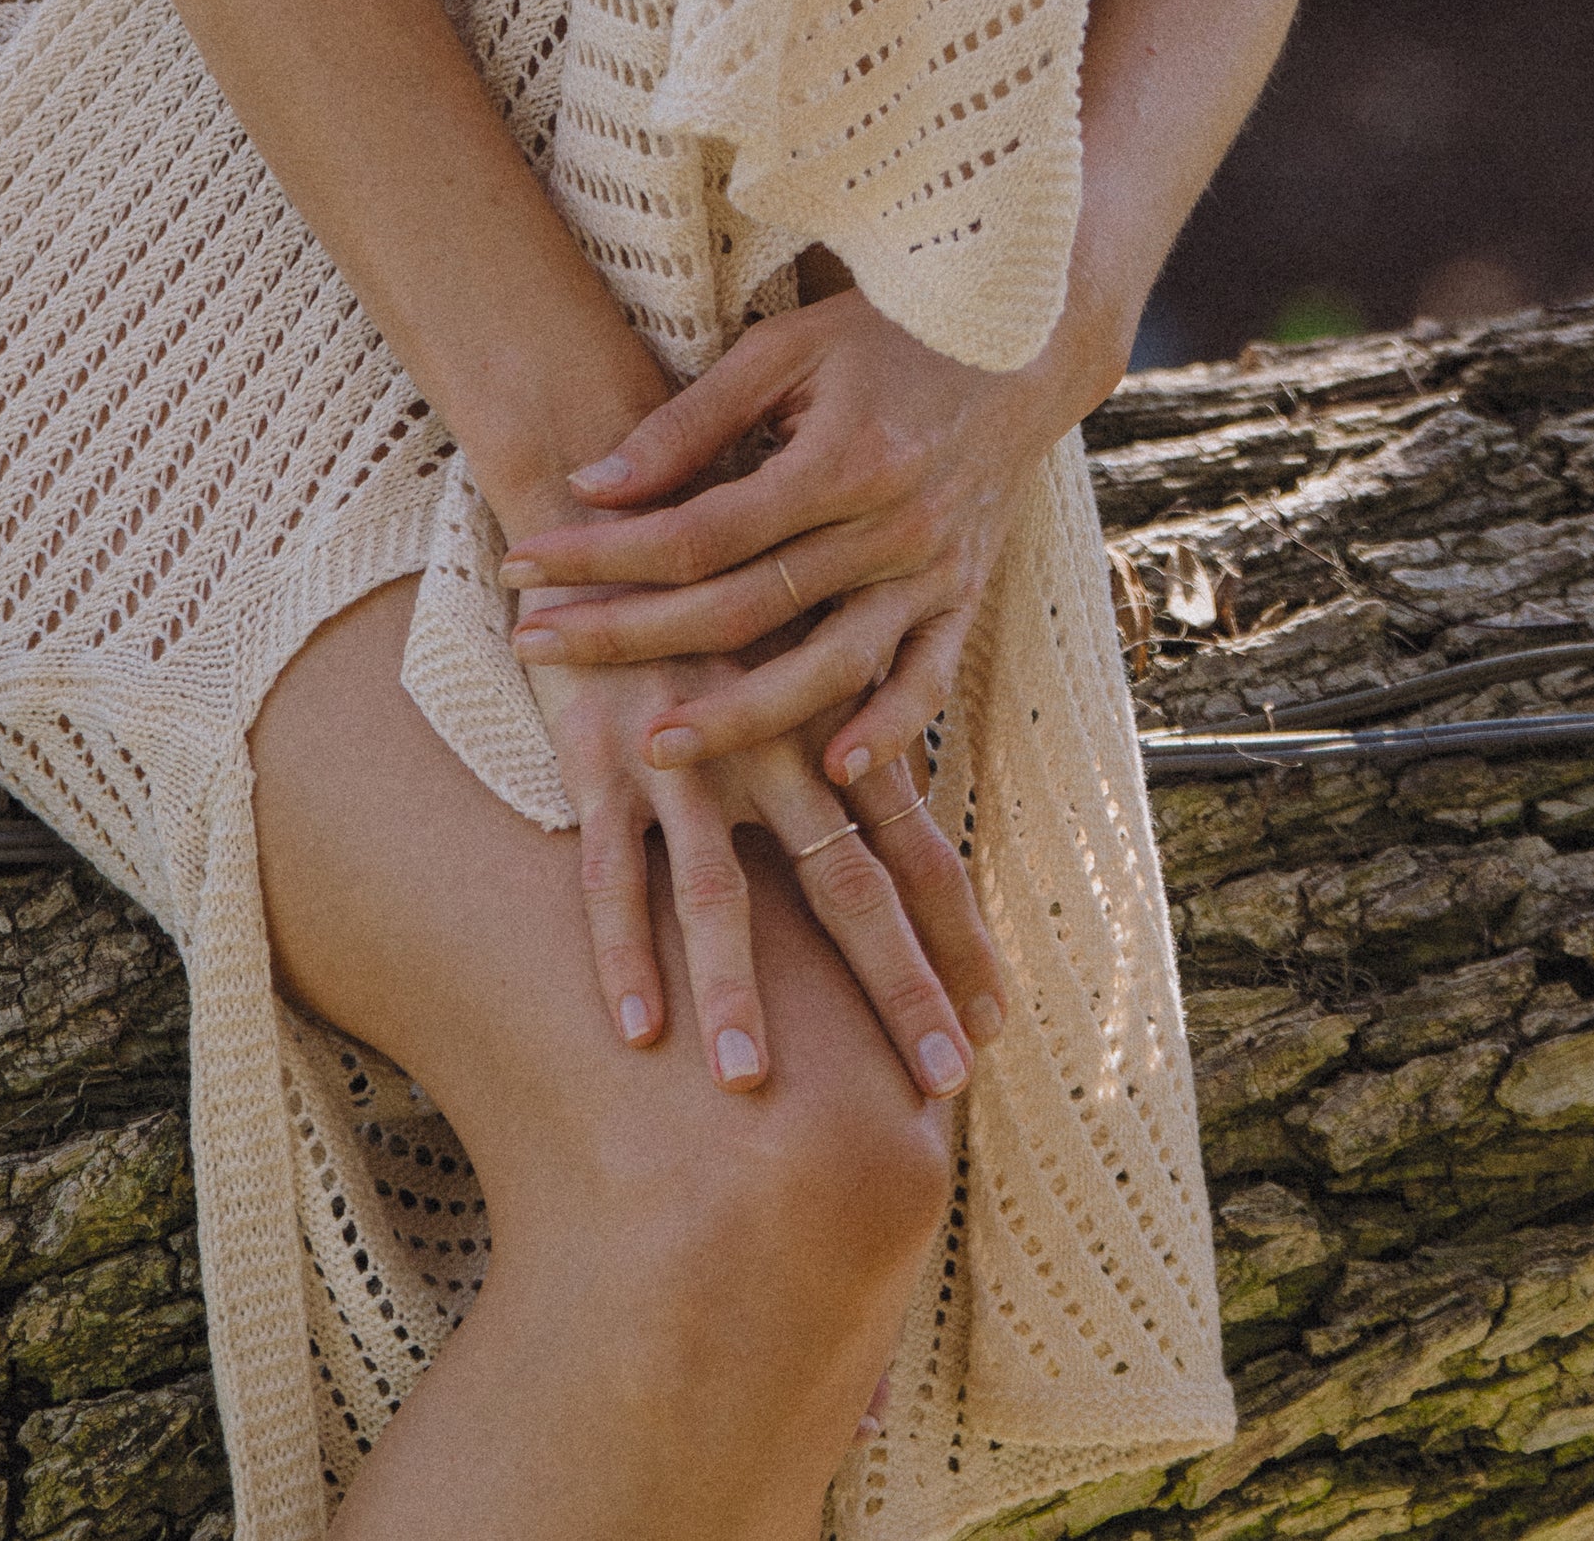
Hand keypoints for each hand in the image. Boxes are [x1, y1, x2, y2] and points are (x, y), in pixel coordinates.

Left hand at [502, 282, 1076, 797]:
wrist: (1023, 342)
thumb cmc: (886, 333)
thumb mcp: (784, 351)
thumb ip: (690, 421)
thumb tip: (594, 484)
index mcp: (841, 459)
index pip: (698, 529)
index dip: (604, 555)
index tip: (525, 566)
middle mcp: (890, 527)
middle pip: (744, 605)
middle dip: (633, 636)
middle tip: (536, 651)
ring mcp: (933, 571)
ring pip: (829, 666)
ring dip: (744, 718)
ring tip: (656, 749)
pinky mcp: (964, 597)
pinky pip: (928, 681)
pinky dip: (888, 733)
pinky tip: (830, 770)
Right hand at [519, 631, 1005, 1099]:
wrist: (623, 508)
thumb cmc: (722, 586)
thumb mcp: (806, 649)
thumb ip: (855, 731)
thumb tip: (911, 810)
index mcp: (830, 729)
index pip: (916, 850)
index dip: (956, 938)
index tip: (992, 1027)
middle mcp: (773, 748)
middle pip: (851, 885)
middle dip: (901, 985)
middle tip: (943, 1082)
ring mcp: (685, 755)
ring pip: (719, 892)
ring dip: (736, 992)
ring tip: (749, 1085)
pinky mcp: (601, 754)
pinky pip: (611, 869)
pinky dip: (622, 950)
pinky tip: (636, 1029)